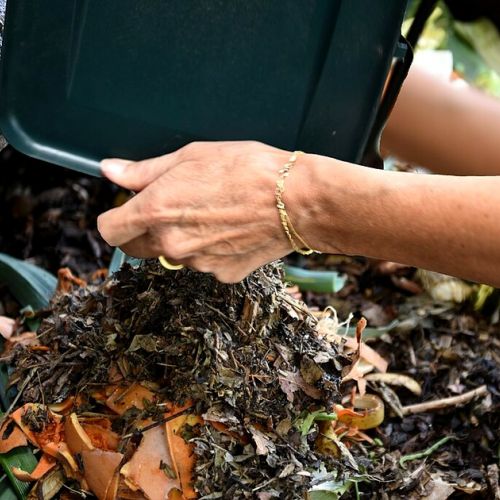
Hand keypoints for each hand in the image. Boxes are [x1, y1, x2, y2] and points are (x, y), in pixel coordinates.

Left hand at [97, 141, 307, 282]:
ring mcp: (197, 264)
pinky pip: (204, 264)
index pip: (109, 230)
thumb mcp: (191, 157)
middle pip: (136, 247)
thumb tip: (110, 170)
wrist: (296, 200)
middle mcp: (171, 244)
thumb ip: (144, 171)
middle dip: (144, 230)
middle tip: (172, 207)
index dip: (114, 218)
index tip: (126, 210)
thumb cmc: (248, 170)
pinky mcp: (222, 274)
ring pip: (174, 254)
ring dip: (182, 238)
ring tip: (212, 213)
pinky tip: (231, 230)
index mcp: (156, 211)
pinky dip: (211, 250)